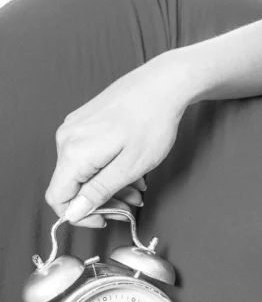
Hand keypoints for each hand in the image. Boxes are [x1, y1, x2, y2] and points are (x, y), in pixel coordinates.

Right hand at [44, 51, 190, 227]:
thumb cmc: (152, 123)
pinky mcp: (86, 120)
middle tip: (132, 204)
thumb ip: (98, 191)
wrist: (164, 83)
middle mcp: (67, 138)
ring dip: (110, 185)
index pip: (57, 197)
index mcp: (73, 153)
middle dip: (103, 200)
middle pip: (73, 185)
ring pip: (84, 170)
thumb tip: (74, 212)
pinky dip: (109, 167)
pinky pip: (90, 154)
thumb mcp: (129, 167)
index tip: (106, 219)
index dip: (79, 215)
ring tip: (140, 187)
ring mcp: (75, 126)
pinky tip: (133, 168)